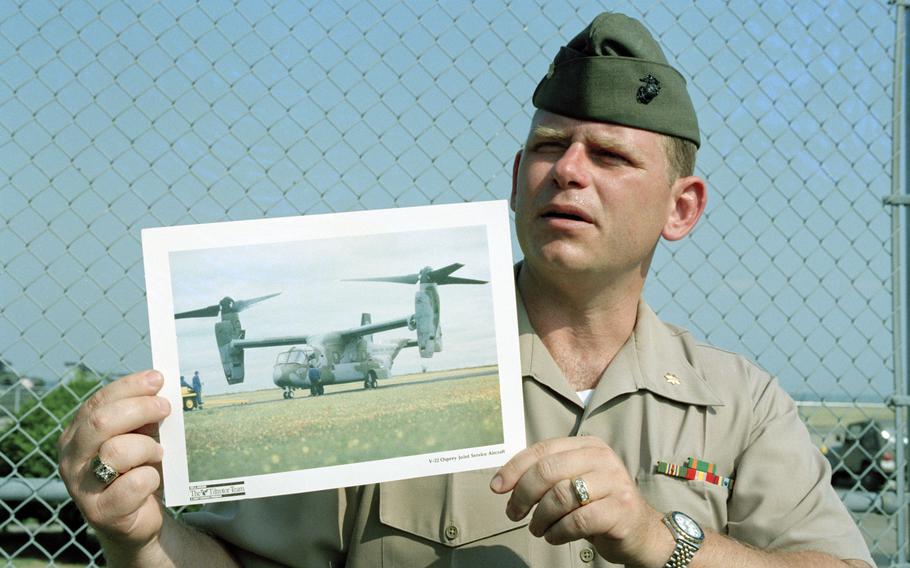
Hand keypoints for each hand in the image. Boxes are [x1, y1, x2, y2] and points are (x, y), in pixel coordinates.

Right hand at [57, 370, 171, 552]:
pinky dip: (151, 478)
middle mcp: (71, 458)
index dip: (130, 386)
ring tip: (157, 454)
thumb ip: (141, 415)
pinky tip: (152, 481)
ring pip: (116, 451)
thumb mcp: (137, 437)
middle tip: (165, 408)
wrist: (136, 519)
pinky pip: (133, 484)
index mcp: (77, 434)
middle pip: (101, 422)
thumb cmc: (137, 469)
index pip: (99, 401)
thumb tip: (161, 386)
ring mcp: (82, 487)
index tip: (158, 379)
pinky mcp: (101, 512)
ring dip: (147, 448)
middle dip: (140, 409)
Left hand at [490, 436, 672, 566]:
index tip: (497, 488)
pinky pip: (576, 521)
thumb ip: (547, 476)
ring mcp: (614, 482)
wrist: (642, 531)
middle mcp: (602, 458)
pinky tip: (554, 536)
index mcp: (587, 445)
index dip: (514, 469)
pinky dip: (557, 532)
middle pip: (547, 471)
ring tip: (537, 529)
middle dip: (523, 495)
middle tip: (514, 514)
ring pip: (560, 496)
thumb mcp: (573, 483)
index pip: (542, 450)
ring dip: (540, 518)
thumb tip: (503, 482)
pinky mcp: (621, 509)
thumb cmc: (599, 506)